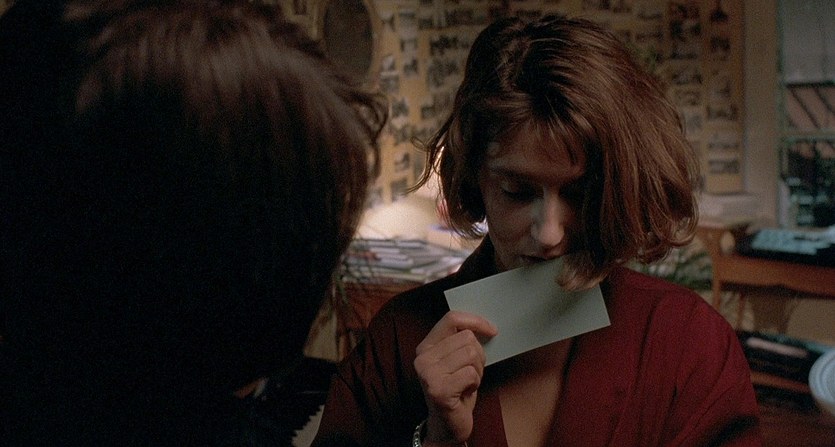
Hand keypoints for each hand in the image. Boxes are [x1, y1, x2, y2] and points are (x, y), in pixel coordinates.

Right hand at [413, 311, 496, 444]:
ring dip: (478, 370)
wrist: (446, 425)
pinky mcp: (439, 390)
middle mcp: (423, 358)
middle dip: (479, 355)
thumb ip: (461, 342)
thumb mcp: (455, 361)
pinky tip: (466, 391)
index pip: (451, 318)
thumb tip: (486, 326)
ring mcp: (428, 374)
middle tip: (471, 372)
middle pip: (467, 338)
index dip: (476, 321)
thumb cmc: (456, 391)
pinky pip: (471, 374)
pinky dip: (476, 383)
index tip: (492, 330)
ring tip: (468, 382)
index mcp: (426, 346)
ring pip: (471, 354)